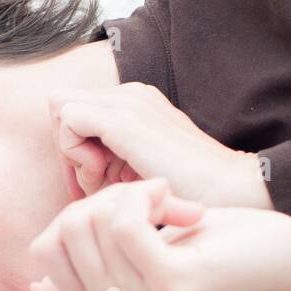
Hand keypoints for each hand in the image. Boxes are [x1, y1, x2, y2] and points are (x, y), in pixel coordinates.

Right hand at [31, 179, 290, 290]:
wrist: (270, 256)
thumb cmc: (200, 239)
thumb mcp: (129, 243)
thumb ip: (86, 243)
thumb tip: (46, 238)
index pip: (46, 245)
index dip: (82, 209)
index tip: (127, 210)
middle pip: (68, 226)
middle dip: (108, 196)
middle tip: (157, 202)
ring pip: (97, 218)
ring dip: (136, 191)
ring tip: (173, 203)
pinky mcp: (168, 286)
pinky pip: (125, 221)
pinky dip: (150, 193)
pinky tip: (181, 204)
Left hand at [49, 82, 270, 208]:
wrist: (230, 191)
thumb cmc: (187, 196)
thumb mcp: (139, 175)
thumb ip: (110, 165)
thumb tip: (76, 175)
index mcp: (135, 103)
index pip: (74, 109)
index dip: (71, 147)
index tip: (92, 183)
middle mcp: (131, 93)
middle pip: (61, 105)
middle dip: (67, 149)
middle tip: (93, 184)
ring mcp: (129, 101)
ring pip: (61, 109)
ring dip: (72, 153)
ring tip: (105, 182)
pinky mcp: (125, 119)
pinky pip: (68, 119)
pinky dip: (74, 154)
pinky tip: (105, 178)